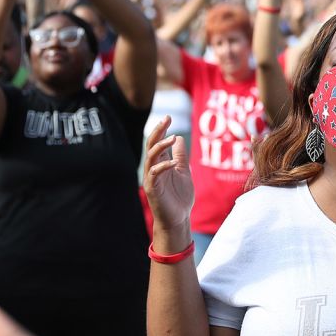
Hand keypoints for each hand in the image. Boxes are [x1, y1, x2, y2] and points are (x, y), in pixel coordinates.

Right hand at [143, 117, 195, 233]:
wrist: (179, 218)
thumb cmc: (180, 197)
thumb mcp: (184, 172)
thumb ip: (181, 156)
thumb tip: (179, 138)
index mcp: (161, 163)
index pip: (158, 142)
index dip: (162, 130)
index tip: (168, 117)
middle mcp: (154, 169)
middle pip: (151, 146)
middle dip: (158, 132)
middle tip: (165, 119)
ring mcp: (152, 179)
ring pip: (151, 158)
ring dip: (161, 147)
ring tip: (171, 138)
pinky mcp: (153, 190)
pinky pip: (154, 175)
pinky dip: (163, 166)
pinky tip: (173, 162)